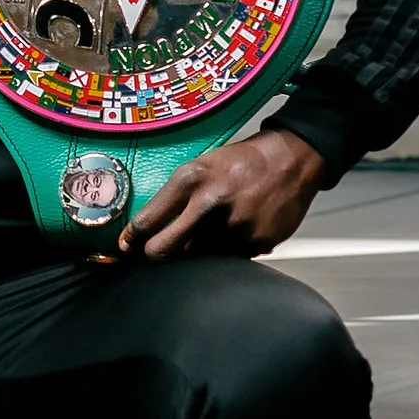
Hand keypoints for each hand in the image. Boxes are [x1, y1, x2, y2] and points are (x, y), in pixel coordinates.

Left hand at [119, 129, 328, 262]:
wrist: (291, 159)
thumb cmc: (240, 163)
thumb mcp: (201, 166)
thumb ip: (176, 197)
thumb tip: (148, 232)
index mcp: (191, 180)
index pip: (147, 221)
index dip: (132, 239)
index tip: (128, 246)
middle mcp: (210, 204)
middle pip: (163, 250)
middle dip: (155, 254)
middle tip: (156, 252)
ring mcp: (234, 227)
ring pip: (196, 258)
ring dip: (196, 251)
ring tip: (211, 230)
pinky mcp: (256, 242)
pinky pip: (228, 259)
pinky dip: (226, 250)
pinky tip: (236, 230)